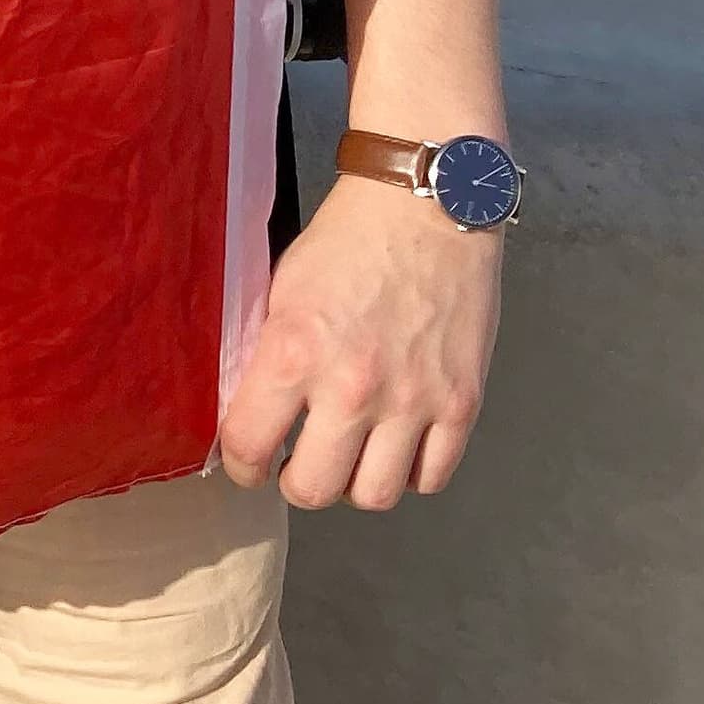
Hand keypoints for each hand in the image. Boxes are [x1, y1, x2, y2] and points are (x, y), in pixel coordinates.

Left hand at [218, 174, 502, 506]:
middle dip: (296, 482)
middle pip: (314, 489)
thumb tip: (244, 405)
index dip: (242, 463)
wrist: (426, 207)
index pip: (250, 444)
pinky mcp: (461, 403)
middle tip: (296, 463)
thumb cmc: (345, 239)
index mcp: (294, 351)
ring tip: (347, 456)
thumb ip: (266, 352)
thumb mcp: (281, 288)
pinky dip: (408, 472)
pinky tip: (394, 445)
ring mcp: (414, 401)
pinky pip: (431, 477)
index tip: (247, 461)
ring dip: (353, 484)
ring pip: (374, 495)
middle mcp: (353, 387)